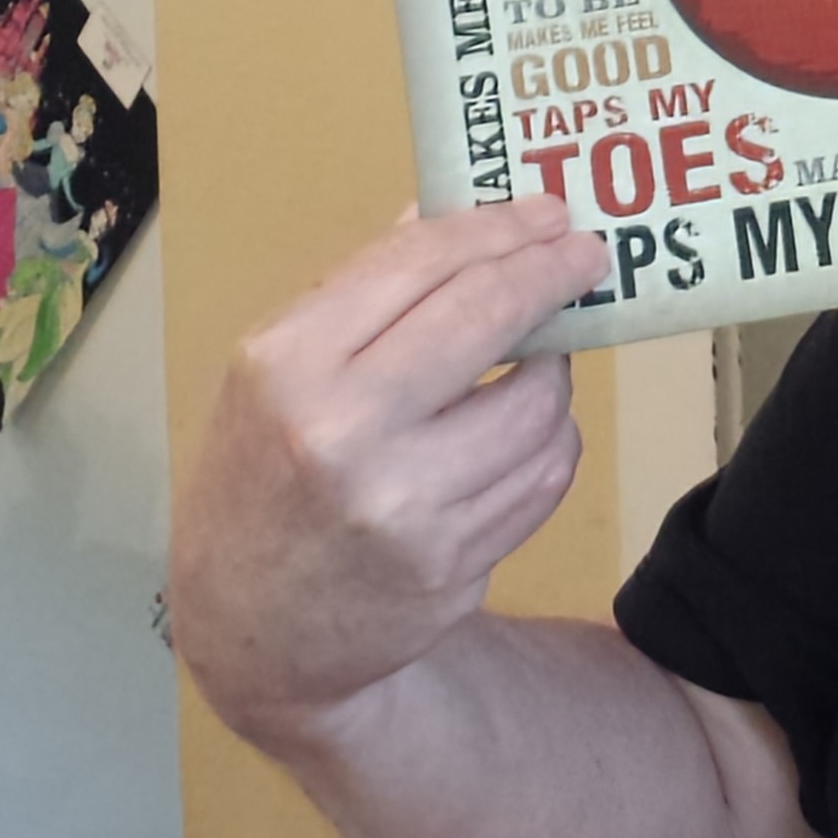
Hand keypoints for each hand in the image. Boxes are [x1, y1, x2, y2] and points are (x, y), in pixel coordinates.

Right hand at [169, 198, 605, 742]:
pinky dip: (548, 443)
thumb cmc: (266, 472)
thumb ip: (364, 290)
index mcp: (288, 363)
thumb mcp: (277, 370)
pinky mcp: (451, 565)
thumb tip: (456, 207)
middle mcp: (342, 432)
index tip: (553, 213)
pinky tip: (518, 438)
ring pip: (539, 402)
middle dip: (552, 273)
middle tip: (587, 255)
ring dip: (551, 376)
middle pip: (487, 316)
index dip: (500, 228)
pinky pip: (546, 474)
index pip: (420, 263)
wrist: (251, 630)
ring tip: (529, 370)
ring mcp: (402, 505)